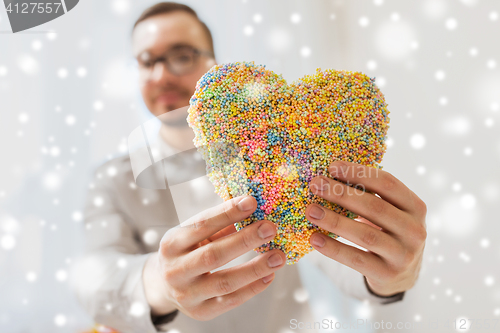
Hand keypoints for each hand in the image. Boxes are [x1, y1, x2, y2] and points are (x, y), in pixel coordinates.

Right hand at [142, 195, 285, 320]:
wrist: (164, 286)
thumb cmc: (187, 251)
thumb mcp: (194, 235)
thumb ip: (219, 224)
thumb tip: (252, 208)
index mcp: (172, 243)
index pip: (201, 225)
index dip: (227, 213)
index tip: (251, 202)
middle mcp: (175, 270)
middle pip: (213, 255)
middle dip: (245, 240)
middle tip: (270, 228)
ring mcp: (187, 294)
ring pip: (225, 282)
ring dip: (255, 268)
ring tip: (278, 256)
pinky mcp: (201, 312)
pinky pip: (231, 300)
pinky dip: (253, 287)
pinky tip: (270, 275)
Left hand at [305, 160, 426, 296]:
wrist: (402, 274)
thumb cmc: (387, 232)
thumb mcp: (389, 212)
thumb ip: (369, 195)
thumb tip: (329, 175)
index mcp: (415, 206)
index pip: (387, 183)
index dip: (359, 173)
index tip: (332, 166)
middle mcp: (415, 230)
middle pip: (374, 207)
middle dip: (341, 194)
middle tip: (315, 184)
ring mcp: (403, 255)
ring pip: (365, 235)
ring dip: (334, 221)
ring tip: (311, 211)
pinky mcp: (388, 274)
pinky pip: (356, 260)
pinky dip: (334, 248)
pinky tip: (315, 238)